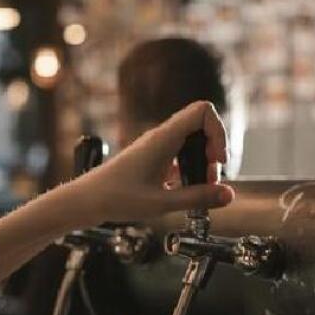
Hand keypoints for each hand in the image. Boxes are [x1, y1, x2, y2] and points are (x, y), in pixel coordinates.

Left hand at [58, 101, 233, 229]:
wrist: (86, 201)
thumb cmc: (115, 198)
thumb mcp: (162, 203)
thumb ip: (197, 198)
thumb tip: (229, 194)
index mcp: (163, 138)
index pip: (203, 111)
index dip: (218, 132)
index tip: (216, 161)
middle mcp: (160, 137)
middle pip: (201, 127)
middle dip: (213, 150)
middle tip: (210, 178)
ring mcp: (155, 146)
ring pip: (191, 142)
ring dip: (202, 162)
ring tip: (200, 188)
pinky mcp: (151, 158)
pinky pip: (179, 154)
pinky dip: (188, 169)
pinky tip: (182, 191)